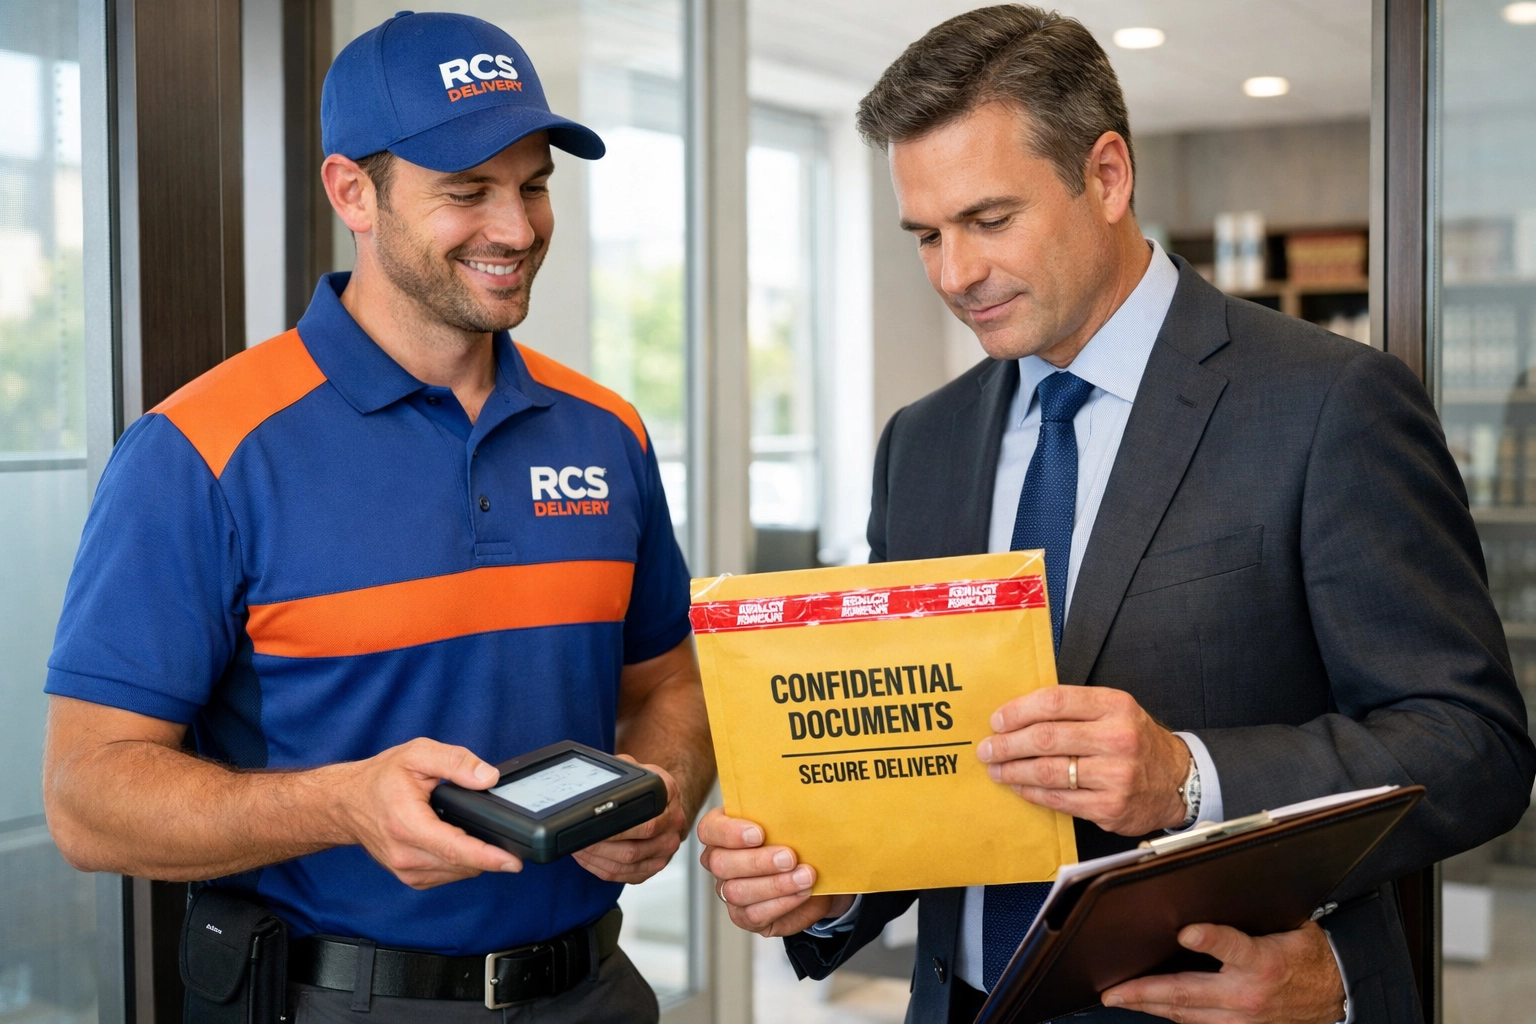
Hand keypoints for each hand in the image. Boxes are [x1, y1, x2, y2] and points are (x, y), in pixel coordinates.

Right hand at [338, 737, 521, 889]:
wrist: (347, 802)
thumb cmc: (381, 778)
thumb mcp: (418, 754)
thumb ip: (455, 762)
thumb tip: (488, 777)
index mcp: (407, 824)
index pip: (455, 849)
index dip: (488, 857)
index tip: (513, 862)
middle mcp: (405, 855)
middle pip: (462, 864)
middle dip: (489, 853)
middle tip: (504, 833)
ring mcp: (405, 870)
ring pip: (457, 873)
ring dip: (474, 859)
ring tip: (477, 833)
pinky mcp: (409, 878)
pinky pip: (447, 875)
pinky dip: (460, 862)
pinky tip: (459, 842)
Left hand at [574, 759, 685, 883]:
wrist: (662, 798)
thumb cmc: (644, 785)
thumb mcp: (635, 768)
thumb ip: (621, 768)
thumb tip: (596, 776)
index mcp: (669, 795)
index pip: (646, 820)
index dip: (616, 829)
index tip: (592, 827)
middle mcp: (674, 824)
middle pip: (634, 848)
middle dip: (600, 846)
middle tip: (578, 840)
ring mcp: (666, 848)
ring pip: (628, 864)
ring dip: (598, 858)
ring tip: (577, 847)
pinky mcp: (655, 865)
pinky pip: (626, 875)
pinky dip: (603, 868)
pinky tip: (589, 858)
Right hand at [696, 807, 854, 936]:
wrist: (817, 877)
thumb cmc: (800, 843)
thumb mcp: (793, 824)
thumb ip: (787, 816)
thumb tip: (799, 807)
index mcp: (724, 832)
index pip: (709, 829)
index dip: (729, 832)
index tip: (759, 834)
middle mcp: (721, 862)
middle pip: (721, 862)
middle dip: (757, 861)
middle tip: (789, 857)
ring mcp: (729, 891)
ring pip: (737, 891)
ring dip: (775, 884)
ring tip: (804, 877)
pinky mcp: (745, 916)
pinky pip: (754, 914)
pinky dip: (781, 903)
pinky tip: (802, 893)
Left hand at [977, 686, 1189, 834]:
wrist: (1177, 779)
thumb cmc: (1134, 740)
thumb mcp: (1114, 711)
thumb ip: (1074, 708)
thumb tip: (1017, 715)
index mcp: (1115, 706)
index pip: (1055, 702)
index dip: (1018, 711)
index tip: (996, 721)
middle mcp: (1118, 738)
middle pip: (1046, 738)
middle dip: (1007, 744)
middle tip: (986, 749)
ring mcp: (1116, 775)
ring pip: (1049, 772)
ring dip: (1014, 771)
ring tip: (996, 770)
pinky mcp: (1110, 807)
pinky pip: (1059, 799)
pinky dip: (1033, 793)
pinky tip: (1020, 788)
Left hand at [1101, 920, 1345, 1023]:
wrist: (1336, 992)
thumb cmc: (1306, 953)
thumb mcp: (1288, 923)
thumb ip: (1249, 914)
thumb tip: (1213, 885)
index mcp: (1263, 961)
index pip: (1232, 946)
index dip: (1208, 938)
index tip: (1185, 931)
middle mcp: (1249, 994)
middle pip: (1189, 992)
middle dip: (1146, 992)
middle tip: (1113, 990)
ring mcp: (1243, 1018)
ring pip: (1186, 1015)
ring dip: (1150, 1006)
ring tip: (1119, 998)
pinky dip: (1172, 1015)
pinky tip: (1149, 1007)